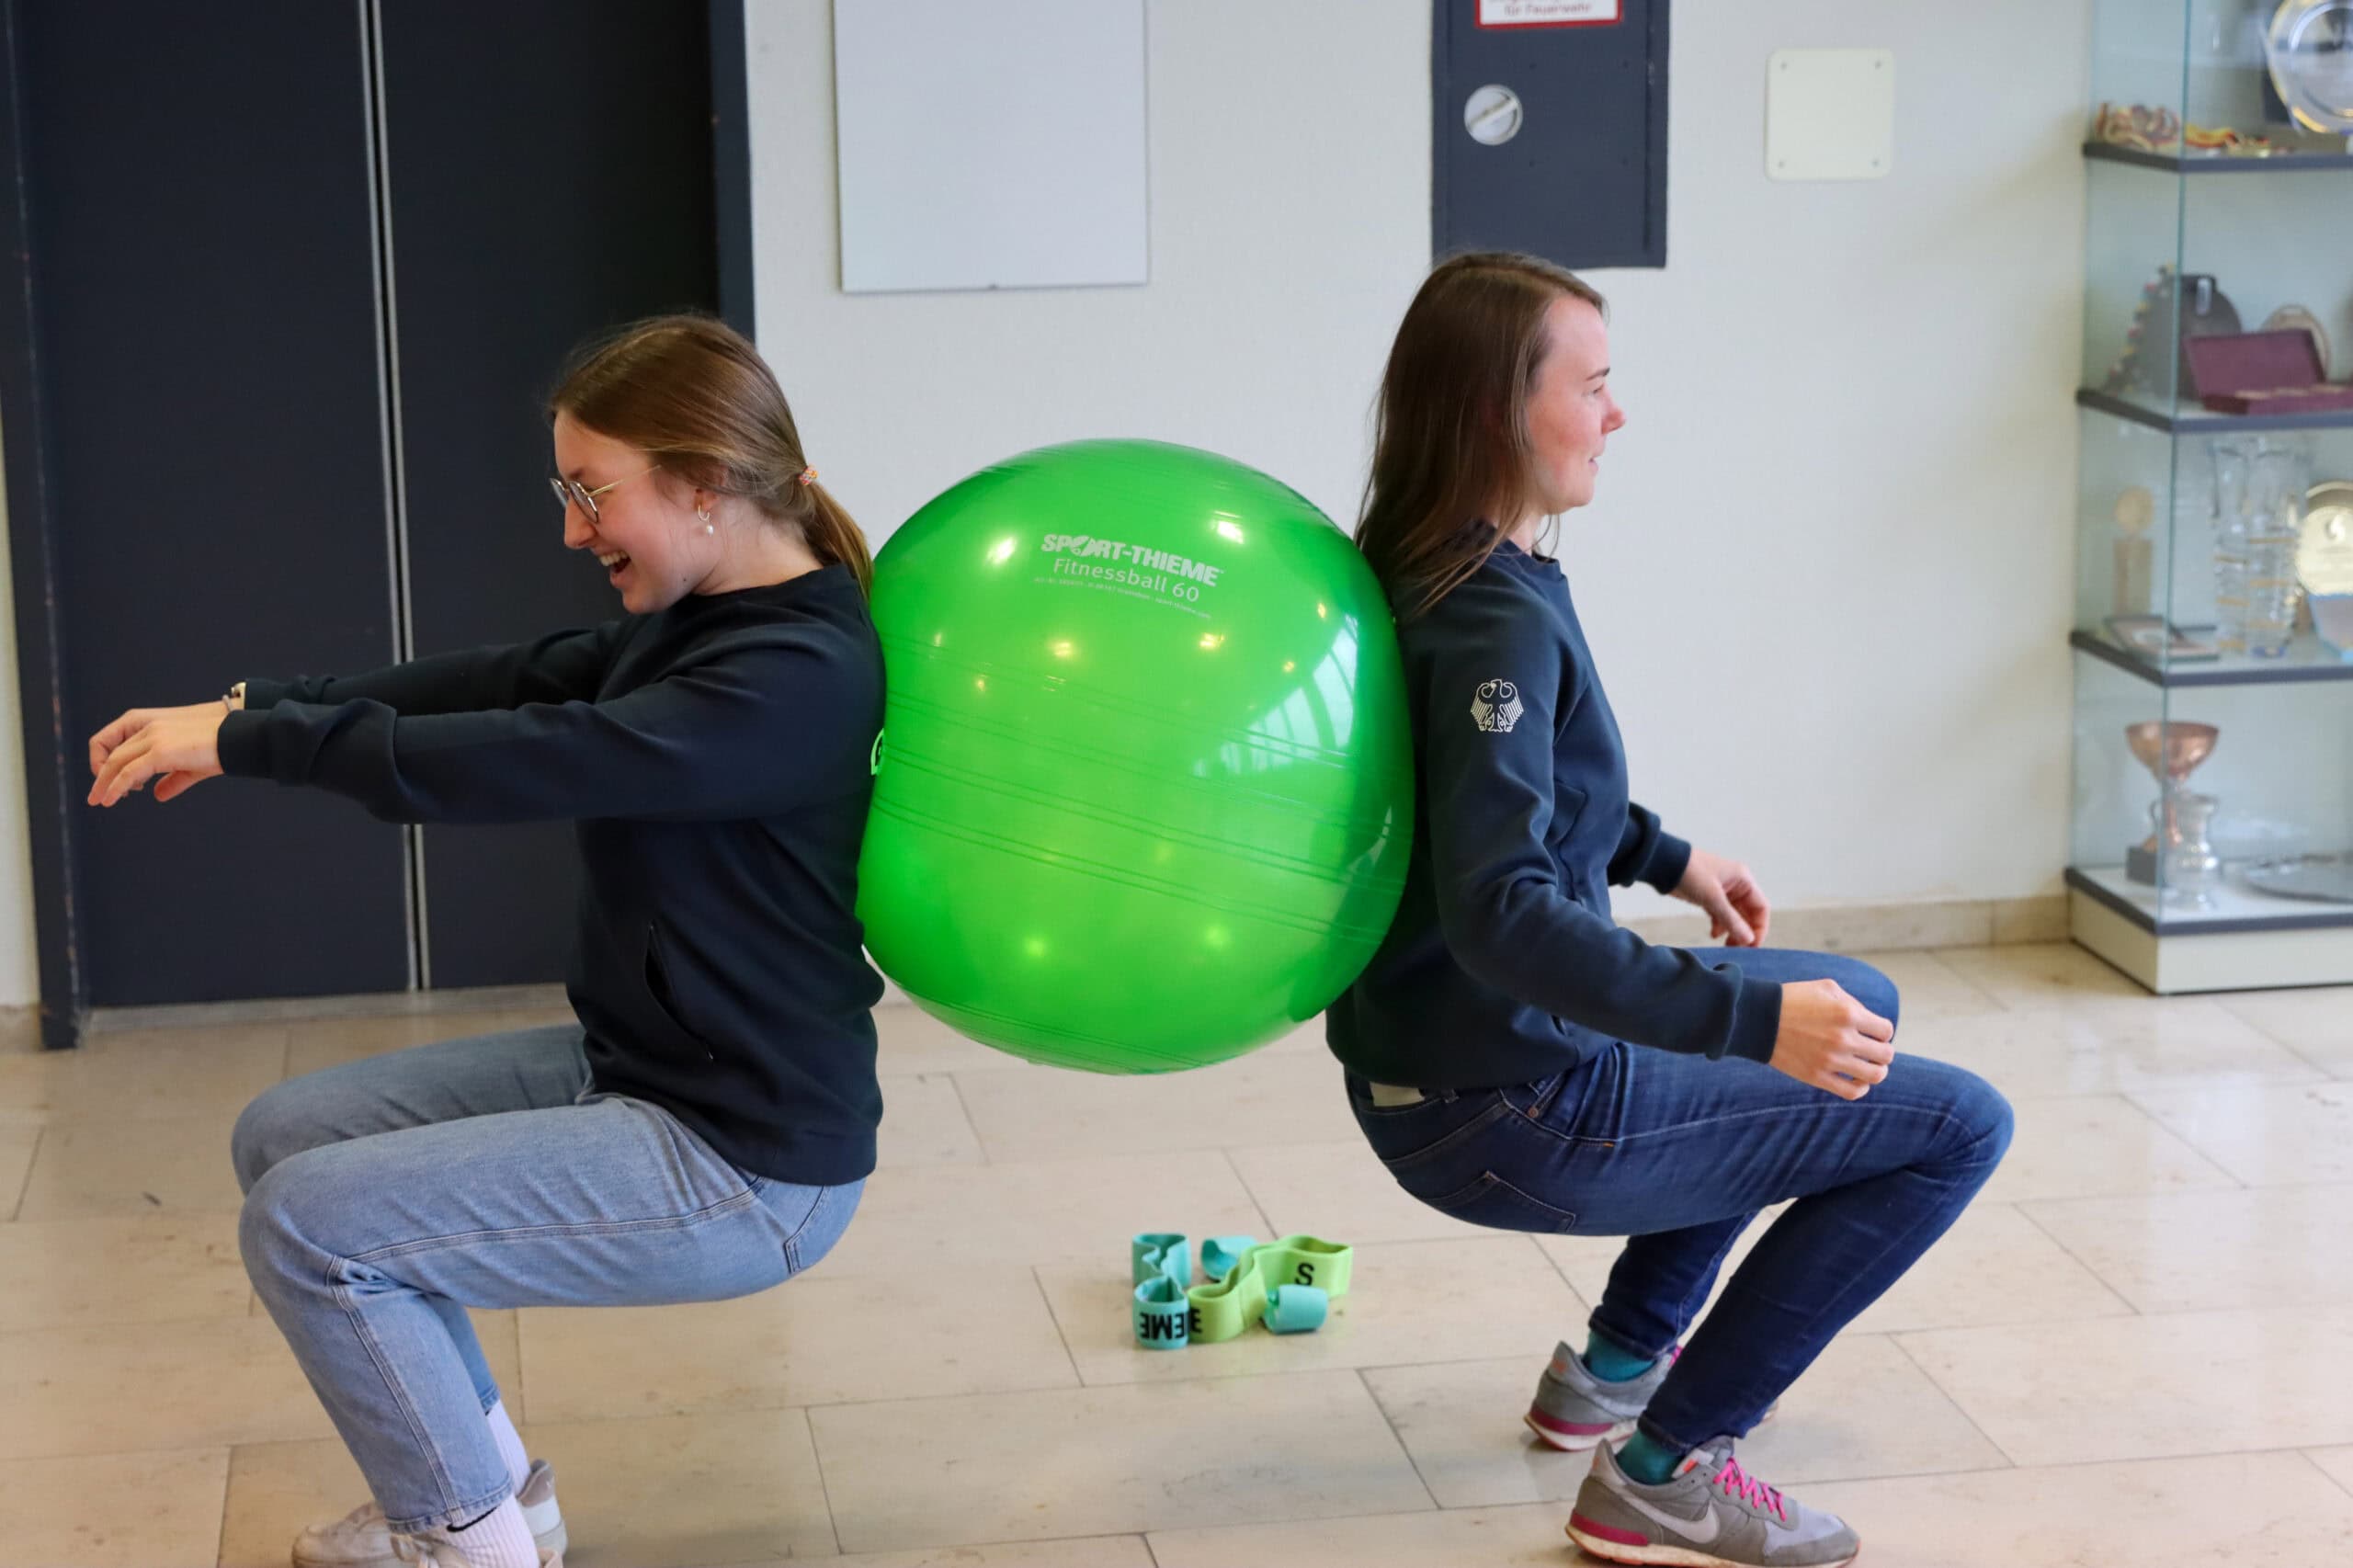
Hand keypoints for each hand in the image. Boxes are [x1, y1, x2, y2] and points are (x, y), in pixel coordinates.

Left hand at [88, 702, 228, 806]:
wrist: (240, 736)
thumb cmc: (221, 745)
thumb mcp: (191, 762)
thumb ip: (172, 778)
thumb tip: (158, 794)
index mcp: (150, 721)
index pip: (112, 739)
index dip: (105, 760)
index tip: (113, 780)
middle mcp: (147, 726)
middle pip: (110, 753)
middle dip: (101, 777)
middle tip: (99, 797)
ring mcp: (153, 737)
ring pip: (114, 763)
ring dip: (103, 784)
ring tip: (100, 801)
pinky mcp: (161, 751)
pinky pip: (128, 772)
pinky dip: (115, 787)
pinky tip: (111, 800)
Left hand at [1672, 846, 1769, 946]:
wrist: (1662, 863)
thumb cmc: (1690, 873)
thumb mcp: (1712, 898)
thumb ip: (1731, 920)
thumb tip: (1749, 939)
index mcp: (1743, 880)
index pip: (1761, 908)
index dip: (1760, 928)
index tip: (1752, 946)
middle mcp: (1736, 885)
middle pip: (1749, 913)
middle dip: (1745, 932)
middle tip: (1738, 949)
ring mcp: (1722, 891)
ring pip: (1735, 916)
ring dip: (1732, 931)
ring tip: (1726, 945)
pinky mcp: (1708, 896)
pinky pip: (1721, 914)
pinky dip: (1719, 925)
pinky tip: (1714, 934)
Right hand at [1770, 979, 1894, 1100]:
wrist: (1758, 1018)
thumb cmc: (1793, 999)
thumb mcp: (1826, 987)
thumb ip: (1853, 1002)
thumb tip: (1870, 1022)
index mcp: (1847, 1013)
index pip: (1886, 1031)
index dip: (1882, 1032)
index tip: (1872, 1033)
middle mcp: (1843, 1038)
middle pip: (1885, 1055)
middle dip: (1882, 1052)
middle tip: (1871, 1049)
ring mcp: (1830, 1060)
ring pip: (1875, 1076)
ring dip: (1877, 1071)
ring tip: (1868, 1066)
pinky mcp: (1817, 1076)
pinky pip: (1852, 1092)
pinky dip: (1861, 1088)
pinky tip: (1857, 1080)